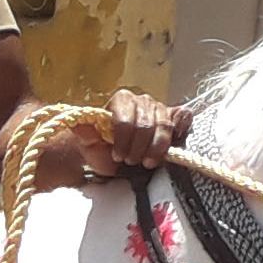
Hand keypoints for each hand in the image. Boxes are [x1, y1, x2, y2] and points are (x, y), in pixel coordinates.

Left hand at [31, 90, 186, 190]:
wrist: (113, 157)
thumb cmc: (101, 149)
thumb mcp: (89, 144)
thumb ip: (84, 133)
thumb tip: (79, 123)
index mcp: (121, 100)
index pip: (126, 118)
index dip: (123, 140)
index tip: (118, 156)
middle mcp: (142, 100)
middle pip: (146, 124)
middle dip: (138, 147)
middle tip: (131, 161)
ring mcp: (159, 108)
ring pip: (164, 125)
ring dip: (156, 148)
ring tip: (147, 162)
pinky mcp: (173, 117)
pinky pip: (183, 116)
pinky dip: (181, 127)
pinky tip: (174, 141)